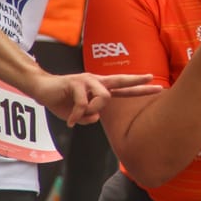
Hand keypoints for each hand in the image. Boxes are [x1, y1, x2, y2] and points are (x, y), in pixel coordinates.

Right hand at [32, 72, 160, 126]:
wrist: (42, 90)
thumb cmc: (62, 101)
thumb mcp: (79, 115)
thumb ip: (90, 117)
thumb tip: (97, 116)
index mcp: (99, 88)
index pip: (123, 88)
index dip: (139, 88)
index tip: (157, 86)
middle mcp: (96, 82)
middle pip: (120, 80)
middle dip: (136, 80)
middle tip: (151, 78)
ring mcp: (87, 80)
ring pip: (103, 96)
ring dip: (92, 110)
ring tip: (78, 117)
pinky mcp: (76, 82)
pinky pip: (84, 104)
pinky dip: (77, 116)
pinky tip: (71, 122)